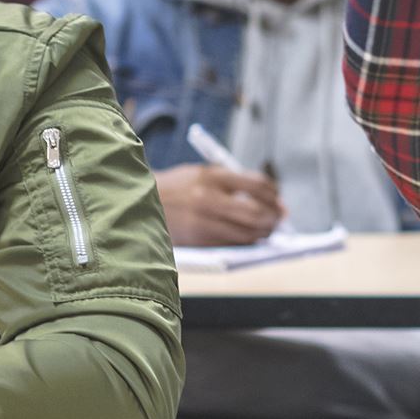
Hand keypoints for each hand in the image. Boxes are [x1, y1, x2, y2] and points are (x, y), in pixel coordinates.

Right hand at [156, 163, 284, 246]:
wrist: (140, 201)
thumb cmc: (178, 188)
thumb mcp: (204, 173)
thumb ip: (235, 182)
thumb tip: (272, 197)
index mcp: (212, 176)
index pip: (257, 185)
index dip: (274, 195)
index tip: (279, 200)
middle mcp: (207, 198)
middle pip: (255, 213)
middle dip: (273, 218)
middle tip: (280, 219)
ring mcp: (202, 221)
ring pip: (246, 233)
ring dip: (263, 233)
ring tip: (267, 230)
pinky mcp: (196, 239)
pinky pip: (230, 244)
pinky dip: (245, 242)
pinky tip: (249, 238)